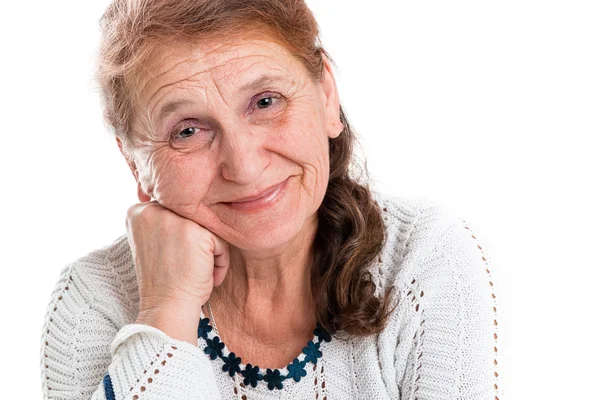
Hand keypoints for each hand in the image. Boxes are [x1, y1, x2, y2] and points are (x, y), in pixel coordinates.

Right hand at [125, 200, 229, 343]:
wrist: (167, 308)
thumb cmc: (166, 280)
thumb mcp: (156, 242)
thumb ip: (166, 220)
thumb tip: (195, 204)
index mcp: (137, 211)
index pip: (175, 211)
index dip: (182, 237)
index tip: (174, 259)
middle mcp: (151, 210)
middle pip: (193, 217)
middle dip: (196, 244)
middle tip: (185, 267)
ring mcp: (173, 219)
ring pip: (208, 228)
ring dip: (210, 252)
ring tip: (197, 272)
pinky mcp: (195, 232)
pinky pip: (221, 241)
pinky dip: (220, 261)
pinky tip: (205, 275)